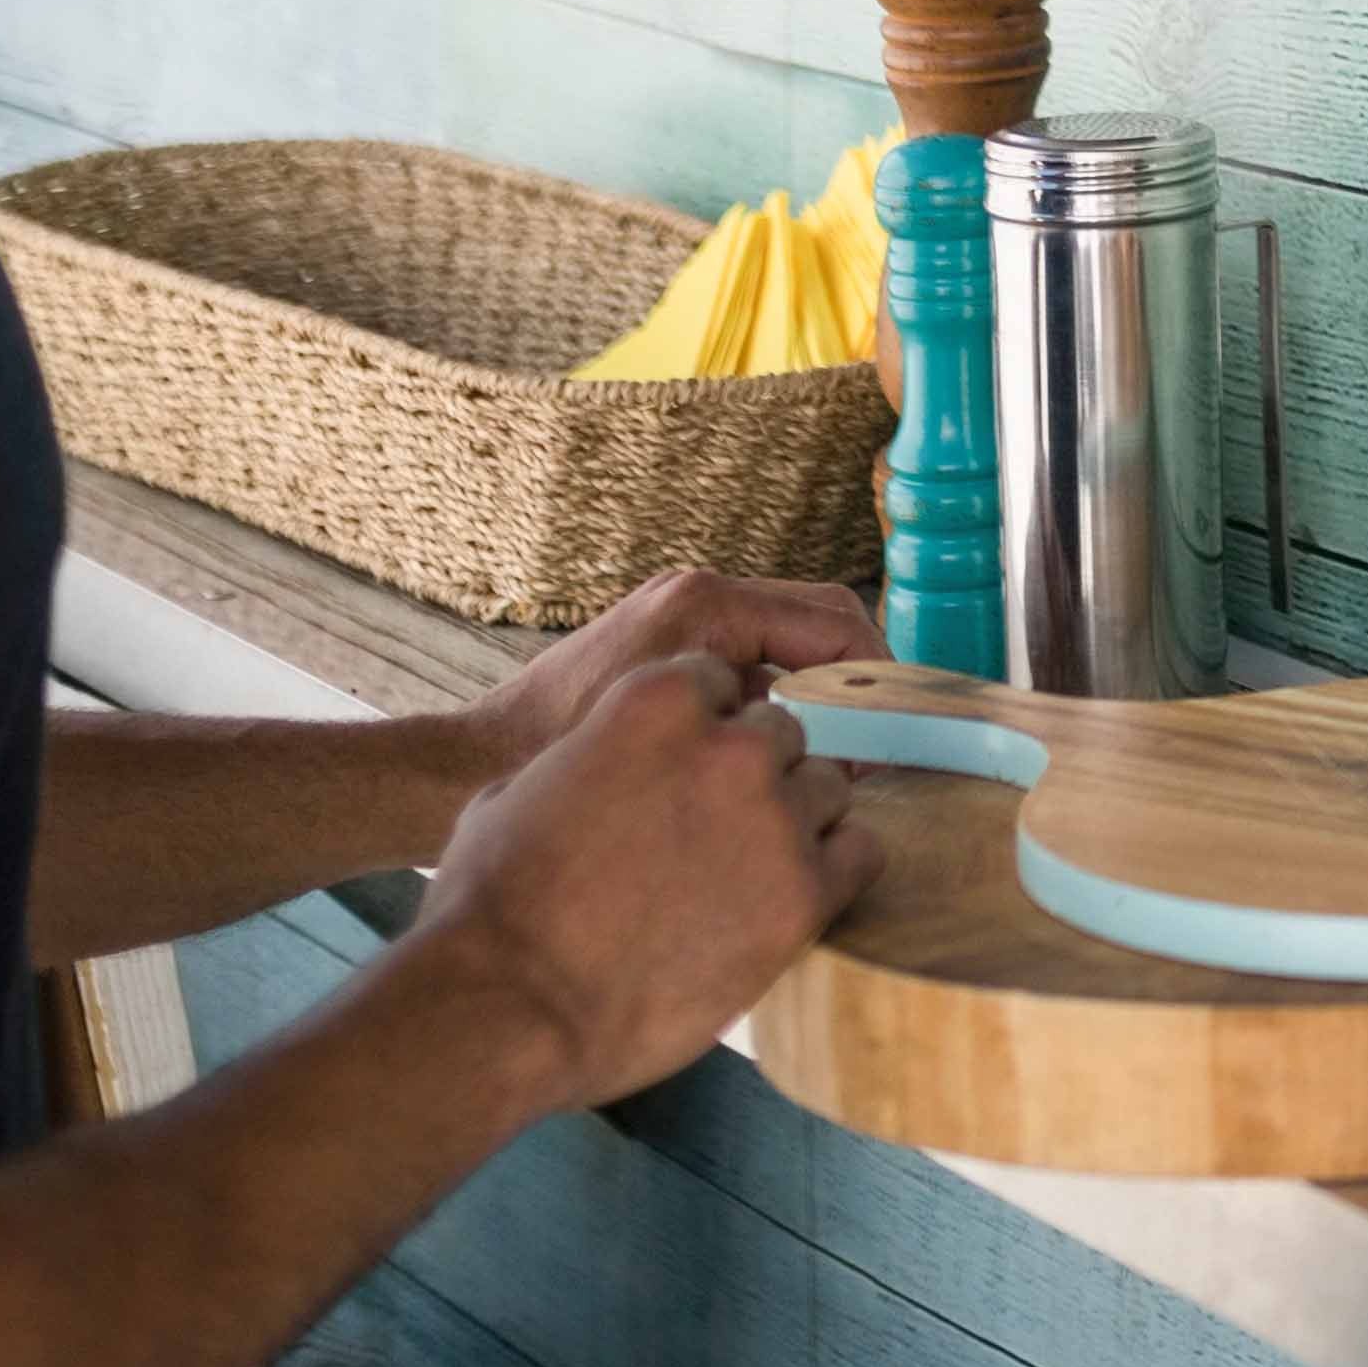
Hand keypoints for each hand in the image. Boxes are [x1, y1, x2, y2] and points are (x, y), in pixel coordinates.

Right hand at [417, 651, 877, 1106]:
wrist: (509, 1006)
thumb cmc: (492, 905)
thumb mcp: (521, 790)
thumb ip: (587, 757)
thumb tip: (594, 768)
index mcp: (657, 698)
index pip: (723, 683)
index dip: (708, 730)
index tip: (693, 770)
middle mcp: (730, 744)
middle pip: (783, 736)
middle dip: (753, 777)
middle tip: (716, 834)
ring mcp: (775, 817)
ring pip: (829, 789)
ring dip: (797, 821)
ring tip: (748, 873)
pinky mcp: (805, 894)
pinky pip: (861, 853)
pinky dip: (836, 868)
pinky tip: (794, 897)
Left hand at [462, 566, 879, 784]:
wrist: (470, 771)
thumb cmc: (560, 761)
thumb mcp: (677, 744)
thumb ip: (767, 732)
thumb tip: (843, 751)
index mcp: (704, 606)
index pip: (831, 619)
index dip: (876, 676)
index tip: (897, 733)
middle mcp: (697, 595)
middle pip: (819, 622)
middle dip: (857, 682)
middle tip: (877, 751)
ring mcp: (682, 616)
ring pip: (789, 643)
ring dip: (820, 693)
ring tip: (833, 760)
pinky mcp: (667, 647)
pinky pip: (753, 660)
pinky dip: (779, 701)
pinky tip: (773, 762)